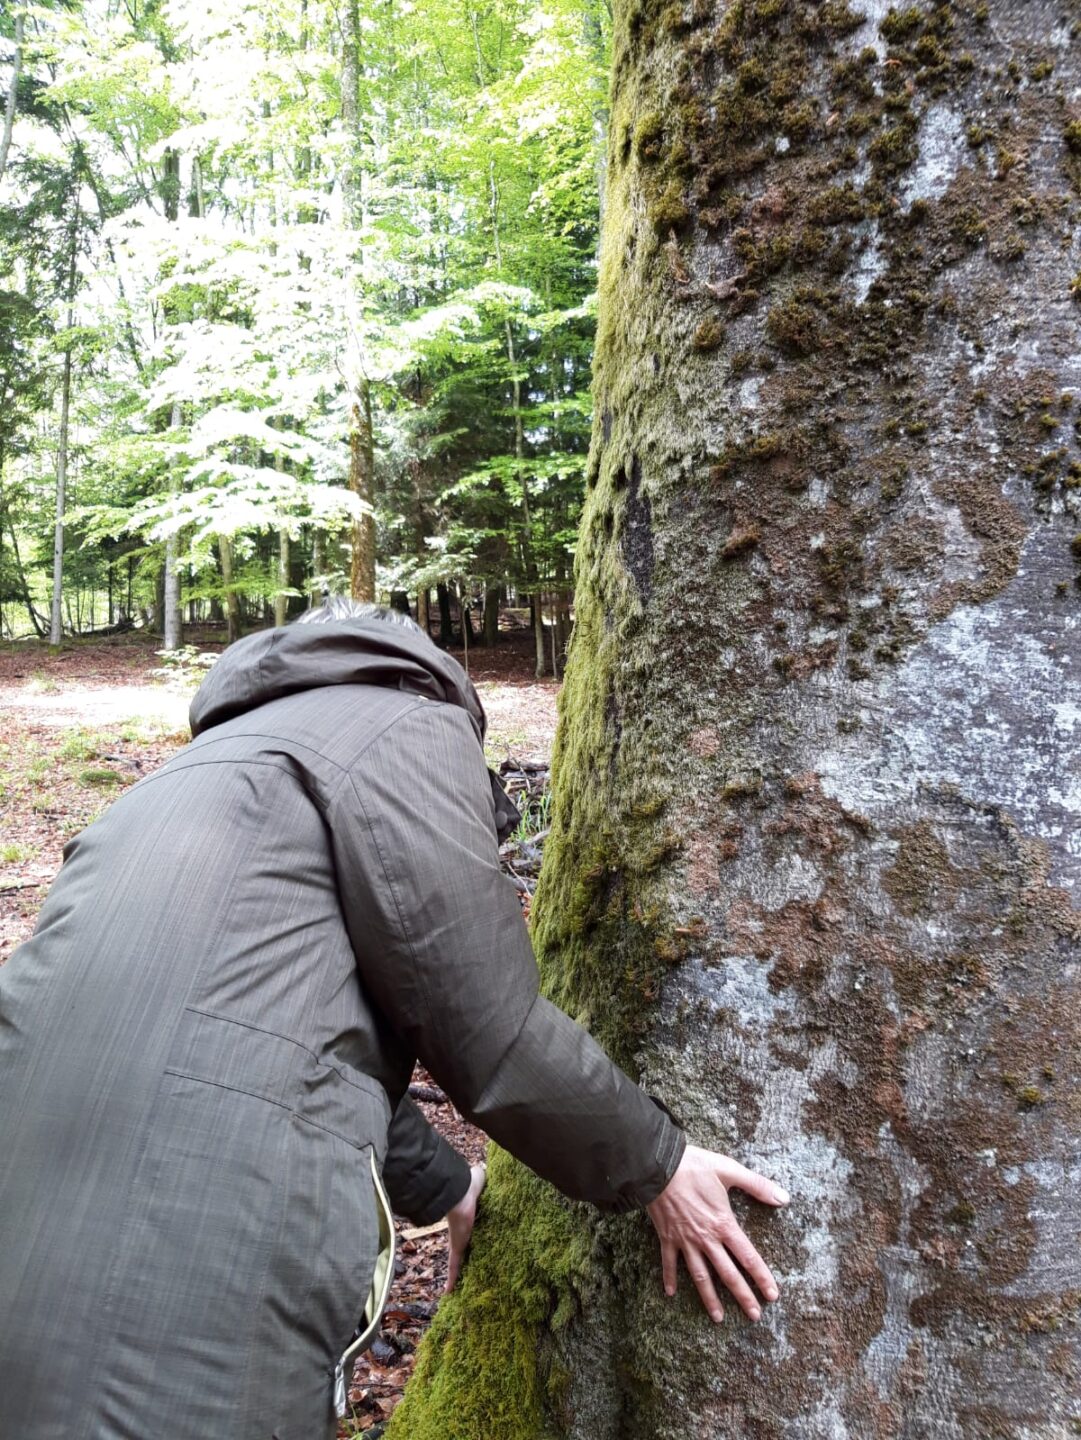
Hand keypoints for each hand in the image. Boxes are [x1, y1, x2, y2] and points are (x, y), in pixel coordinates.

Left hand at [445, 1162, 486, 1292]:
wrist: (460, 1191)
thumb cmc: (473, 1184)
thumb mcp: (482, 1181)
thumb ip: (484, 1178)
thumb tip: (488, 1168)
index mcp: (472, 1220)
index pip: (473, 1234)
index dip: (474, 1242)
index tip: (478, 1250)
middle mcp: (464, 1231)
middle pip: (465, 1251)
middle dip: (466, 1264)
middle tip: (469, 1279)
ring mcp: (459, 1240)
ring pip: (458, 1263)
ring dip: (458, 1277)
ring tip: (460, 1291)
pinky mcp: (457, 1246)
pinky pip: (454, 1265)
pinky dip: (451, 1279)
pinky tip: (448, 1293)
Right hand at [646, 1145, 788, 1323]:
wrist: (658, 1166)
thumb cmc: (694, 1166)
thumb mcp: (729, 1170)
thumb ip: (757, 1185)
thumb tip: (784, 1198)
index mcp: (724, 1224)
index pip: (748, 1257)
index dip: (762, 1277)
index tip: (772, 1296)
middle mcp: (706, 1238)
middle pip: (727, 1273)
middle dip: (742, 1296)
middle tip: (754, 1316)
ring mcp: (685, 1240)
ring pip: (700, 1275)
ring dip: (710, 1298)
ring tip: (718, 1318)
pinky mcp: (667, 1237)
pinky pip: (668, 1262)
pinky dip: (669, 1278)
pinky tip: (670, 1293)